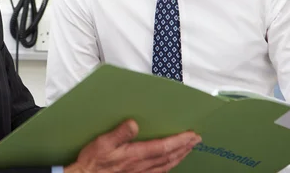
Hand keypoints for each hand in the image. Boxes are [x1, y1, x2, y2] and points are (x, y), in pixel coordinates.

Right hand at [64, 119, 199, 172]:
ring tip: (188, 149)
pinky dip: (169, 166)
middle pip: (170, 156)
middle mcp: (141, 165)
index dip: (180, 140)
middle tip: (196, 140)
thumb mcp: (102, 143)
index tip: (192, 134)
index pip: (164, 147)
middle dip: (185, 147)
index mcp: (135, 155)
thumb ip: (120, 133)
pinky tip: (170, 164)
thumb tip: (134, 123)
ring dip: (180, 156)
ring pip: (166, 165)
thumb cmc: (94, 162)